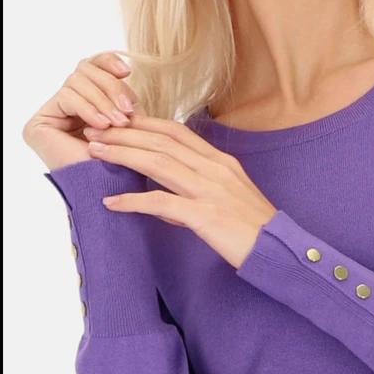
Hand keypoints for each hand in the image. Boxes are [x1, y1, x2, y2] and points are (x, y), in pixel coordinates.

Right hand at [22, 51, 137, 169]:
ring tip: (118, 123)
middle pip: (84, 70)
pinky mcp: (39, 124)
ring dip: (102, 101)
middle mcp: (64, 109)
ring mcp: (51, 116)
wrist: (111, 196)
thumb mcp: (127, 123)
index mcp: (84, 106)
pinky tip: (102, 126)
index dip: (106, 62)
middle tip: (128, 111)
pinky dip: (88, 109)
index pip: (90, 68)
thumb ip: (121, 95)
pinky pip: (67, 96)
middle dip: (110, 88)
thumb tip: (126, 66)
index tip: (126, 70)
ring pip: (76, 80)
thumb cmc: (123, 167)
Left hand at [84, 114, 277, 269]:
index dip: (144, 123)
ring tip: (94, 153)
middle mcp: (214, 169)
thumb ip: (199, 194)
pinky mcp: (205, 216)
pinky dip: (133, 201)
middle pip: (161, 141)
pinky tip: (112, 203)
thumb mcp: (229, 201)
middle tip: (94, 131)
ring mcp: (210, 191)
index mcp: (221, 162)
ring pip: (158, 163)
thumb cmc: (255, 231)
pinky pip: (161, 203)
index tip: (118, 122)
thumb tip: (166, 203)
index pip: (176, 132)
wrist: (279, 252)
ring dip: (122, 155)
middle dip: (124, 133)